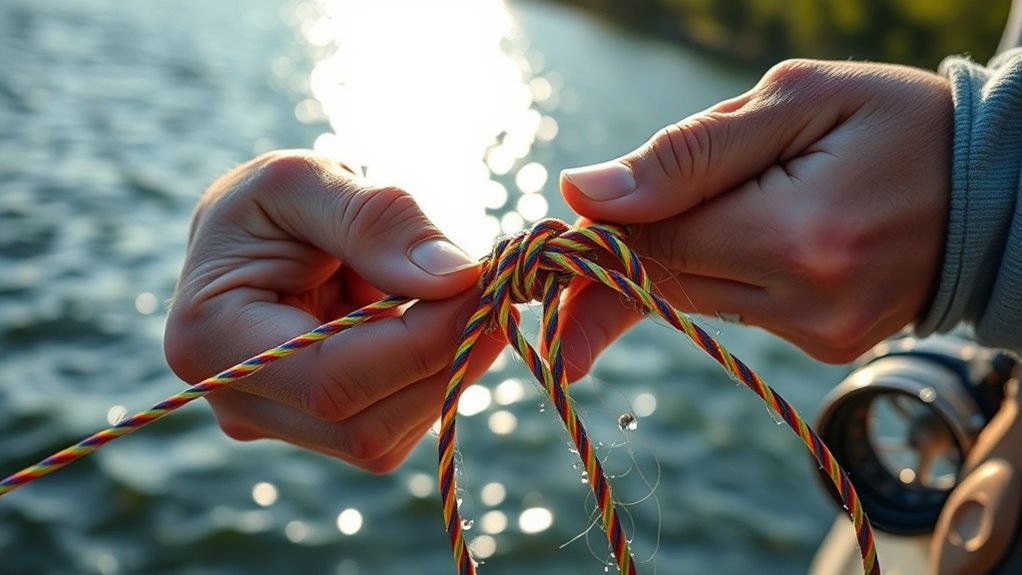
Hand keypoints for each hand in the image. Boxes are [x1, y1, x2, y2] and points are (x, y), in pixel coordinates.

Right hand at [164, 150, 504, 471]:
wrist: (255, 234)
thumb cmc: (268, 199)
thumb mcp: (306, 179)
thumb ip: (376, 222)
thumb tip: (455, 278)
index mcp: (213, 341)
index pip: (334, 380)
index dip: (424, 341)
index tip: (485, 284)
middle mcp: (238, 402)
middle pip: (367, 426)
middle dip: (447, 361)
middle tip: (497, 292)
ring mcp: (279, 424)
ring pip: (389, 436)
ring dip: (448, 370)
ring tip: (471, 298)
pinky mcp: (320, 427)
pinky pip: (394, 425)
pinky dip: (435, 376)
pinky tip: (445, 322)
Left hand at [557, 59, 951, 372]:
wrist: (996, 186)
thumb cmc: (893, 122)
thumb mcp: (795, 101)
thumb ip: (686, 153)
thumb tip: (585, 193)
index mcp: (794, 233)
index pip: (650, 254)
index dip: (588, 251)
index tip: (538, 255)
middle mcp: (806, 300)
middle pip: (663, 291)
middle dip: (606, 274)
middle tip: (550, 273)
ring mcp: (820, 331)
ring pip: (696, 301)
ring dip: (664, 265)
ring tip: (665, 223)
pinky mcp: (828, 345)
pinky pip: (740, 309)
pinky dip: (719, 273)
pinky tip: (739, 236)